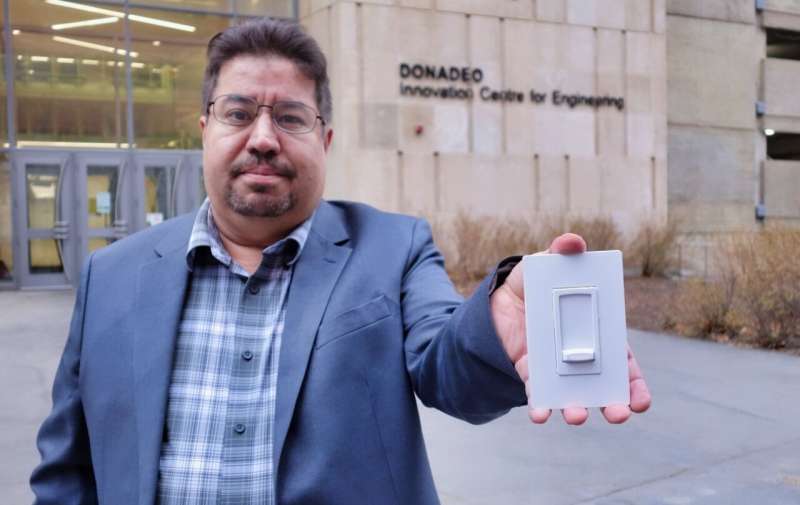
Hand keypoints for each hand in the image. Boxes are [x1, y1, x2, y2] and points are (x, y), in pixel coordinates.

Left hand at [489, 233, 651, 424]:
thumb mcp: (544, 266)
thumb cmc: (532, 285)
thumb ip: (560, 254)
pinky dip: (541, 407)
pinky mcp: (532, 376)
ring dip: (579, 410)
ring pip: (574, 397)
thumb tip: (572, 241)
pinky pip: (539, 396)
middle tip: (619, 414)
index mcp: (597, 334)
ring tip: (578, 416)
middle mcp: (582, 357)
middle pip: (606, 388)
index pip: (623, 363)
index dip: (635, 383)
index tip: (641, 401)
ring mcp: (557, 370)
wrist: (494, 302)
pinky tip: (541, 415)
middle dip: (615, 405)